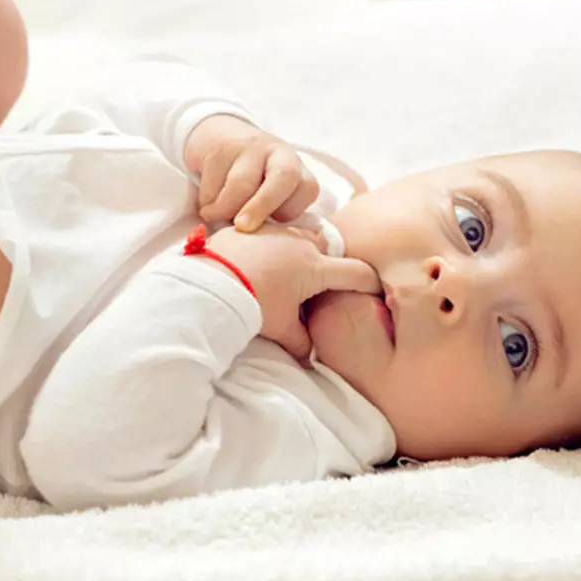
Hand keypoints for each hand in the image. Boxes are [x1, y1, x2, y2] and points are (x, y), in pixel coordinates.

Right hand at [186, 115, 319, 229]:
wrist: (217, 134)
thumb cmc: (249, 178)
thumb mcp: (271, 190)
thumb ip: (277, 213)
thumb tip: (272, 247)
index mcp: (296, 167)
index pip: (308, 189)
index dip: (292, 210)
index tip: (275, 221)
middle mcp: (277, 152)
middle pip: (283, 177)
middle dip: (262, 206)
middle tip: (242, 227)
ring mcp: (248, 148)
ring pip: (240, 186)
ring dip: (224, 209)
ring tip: (216, 215)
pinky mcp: (219, 149)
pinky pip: (212, 186)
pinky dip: (207, 202)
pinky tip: (209, 201)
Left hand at [204, 222, 379, 359]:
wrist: (208, 283)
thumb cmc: (250, 304)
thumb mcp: (281, 328)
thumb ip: (301, 341)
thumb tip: (310, 356)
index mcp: (316, 267)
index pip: (357, 273)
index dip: (369, 284)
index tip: (372, 292)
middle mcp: (300, 243)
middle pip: (328, 249)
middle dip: (329, 266)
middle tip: (318, 286)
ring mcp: (275, 230)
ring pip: (300, 237)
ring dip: (300, 253)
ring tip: (286, 274)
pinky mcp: (251, 225)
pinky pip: (271, 232)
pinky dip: (272, 246)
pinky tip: (260, 263)